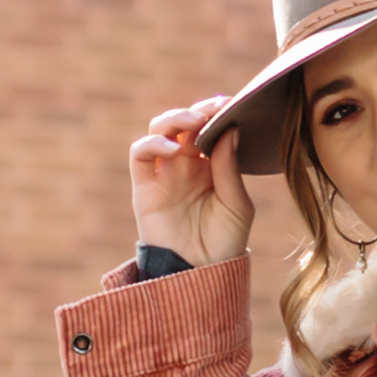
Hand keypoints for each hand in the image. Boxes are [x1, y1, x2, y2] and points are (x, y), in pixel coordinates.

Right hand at [130, 104, 249, 267]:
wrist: (200, 274)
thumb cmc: (224, 242)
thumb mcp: (237, 204)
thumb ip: (230, 168)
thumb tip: (230, 128)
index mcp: (210, 165)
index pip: (208, 127)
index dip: (216, 112)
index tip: (230, 102)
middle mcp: (185, 165)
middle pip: (183, 123)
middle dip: (197, 110)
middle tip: (214, 108)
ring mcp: (163, 174)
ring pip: (158, 130)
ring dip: (174, 119)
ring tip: (195, 121)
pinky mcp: (144, 187)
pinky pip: (140, 155)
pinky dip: (152, 144)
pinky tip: (172, 148)